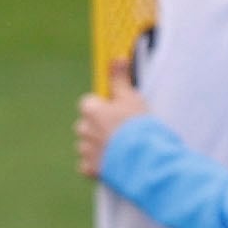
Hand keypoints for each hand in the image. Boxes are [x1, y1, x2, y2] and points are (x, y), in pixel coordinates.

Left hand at [75, 63, 148, 178]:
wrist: (143, 159)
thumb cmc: (138, 126)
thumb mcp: (131, 98)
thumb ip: (120, 79)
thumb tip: (116, 58)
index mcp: (91, 110)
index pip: (89, 103)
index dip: (102, 108)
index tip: (115, 112)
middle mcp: (84, 129)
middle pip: (86, 125)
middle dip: (98, 128)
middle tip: (120, 132)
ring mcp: (86, 150)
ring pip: (86, 146)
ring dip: (98, 147)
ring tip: (118, 150)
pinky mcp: (91, 170)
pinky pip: (87, 166)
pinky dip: (96, 165)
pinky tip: (110, 164)